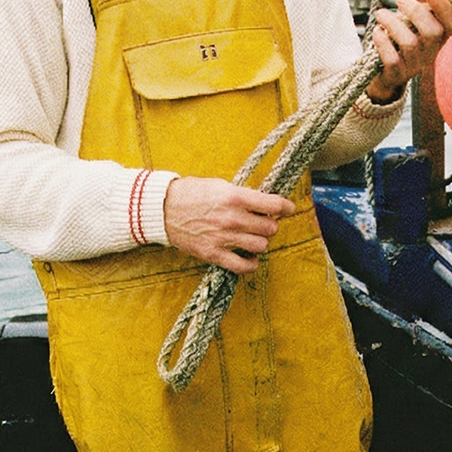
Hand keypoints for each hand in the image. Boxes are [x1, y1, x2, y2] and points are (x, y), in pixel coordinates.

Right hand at [164, 177, 294, 273]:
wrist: (163, 209)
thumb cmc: (191, 193)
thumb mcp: (219, 185)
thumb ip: (242, 195)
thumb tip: (264, 203)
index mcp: (234, 197)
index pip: (273, 204)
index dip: (286, 207)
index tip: (288, 208)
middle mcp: (232, 218)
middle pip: (270, 228)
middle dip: (270, 224)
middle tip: (263, 222)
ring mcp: (223, 238)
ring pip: (261, 246)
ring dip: (261, 242)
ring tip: (254, 237)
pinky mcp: (213, 254)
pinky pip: (243, 266)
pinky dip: (251, 264)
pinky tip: (250, 258)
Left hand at [365, 0, 451, 103]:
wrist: (386, 71)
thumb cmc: (402, 38)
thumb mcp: (410, 16)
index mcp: (439, 36)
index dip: (446, 9)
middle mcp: (431, 52)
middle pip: (432, 32)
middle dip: (415, 11)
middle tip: (399, 0)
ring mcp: (415, 65)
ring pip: (409, 43)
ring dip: (393, 23)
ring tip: (380, 14)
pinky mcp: (397, 73)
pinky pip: (392, 59)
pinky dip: (383, 42)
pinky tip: (377, 31)